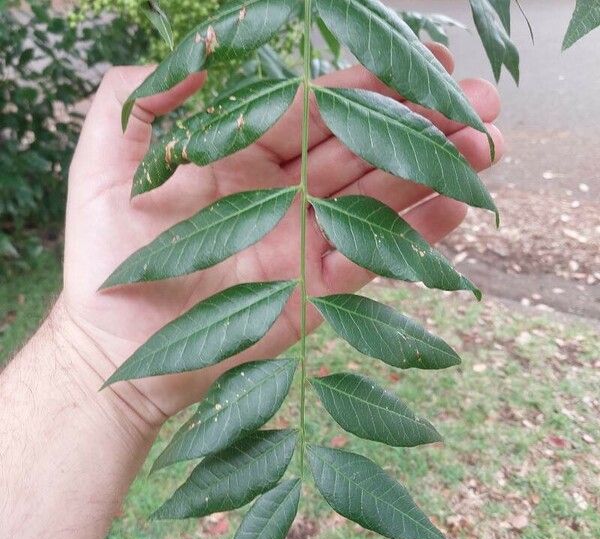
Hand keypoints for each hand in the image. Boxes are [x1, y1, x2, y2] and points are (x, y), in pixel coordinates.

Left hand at [61, 44, 502, 422]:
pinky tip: (455, 204)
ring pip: (383, 196)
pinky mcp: (320, 288)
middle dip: (424, 121)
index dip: (370, 83)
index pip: (319, 107)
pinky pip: (377, 254)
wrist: (116, 342)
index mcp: (246, 153)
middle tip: (483, 102)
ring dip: (436, 170)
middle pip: (364, 146)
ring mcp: (307, 239)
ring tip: (488, 145)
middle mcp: (285, 191)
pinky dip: (419, 232)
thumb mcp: (105, 158)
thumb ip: (143, 98)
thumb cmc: (106, 250)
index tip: (428, 59)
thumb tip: (201, 57)